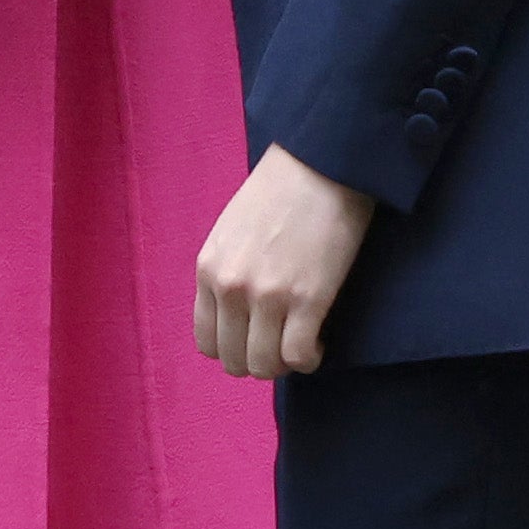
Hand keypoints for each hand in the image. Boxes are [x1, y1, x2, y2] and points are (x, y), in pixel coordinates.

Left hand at [195, 148, 372, 377]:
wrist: (321, 163)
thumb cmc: (280, 191)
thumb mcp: (231, 230)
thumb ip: (227, 271)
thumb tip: (236, 312)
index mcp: (208, 270)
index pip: (206, 341)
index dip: (233, 349)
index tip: (256, 339)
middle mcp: (231, 287)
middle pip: (234, 360)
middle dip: (259, 361)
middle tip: (283, 345)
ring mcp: (267, 296)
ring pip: (264, 366)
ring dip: (285, 364)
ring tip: (302, 344)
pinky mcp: (307, 299)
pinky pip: (298, 356)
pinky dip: (309, 359)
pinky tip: (319, 342)